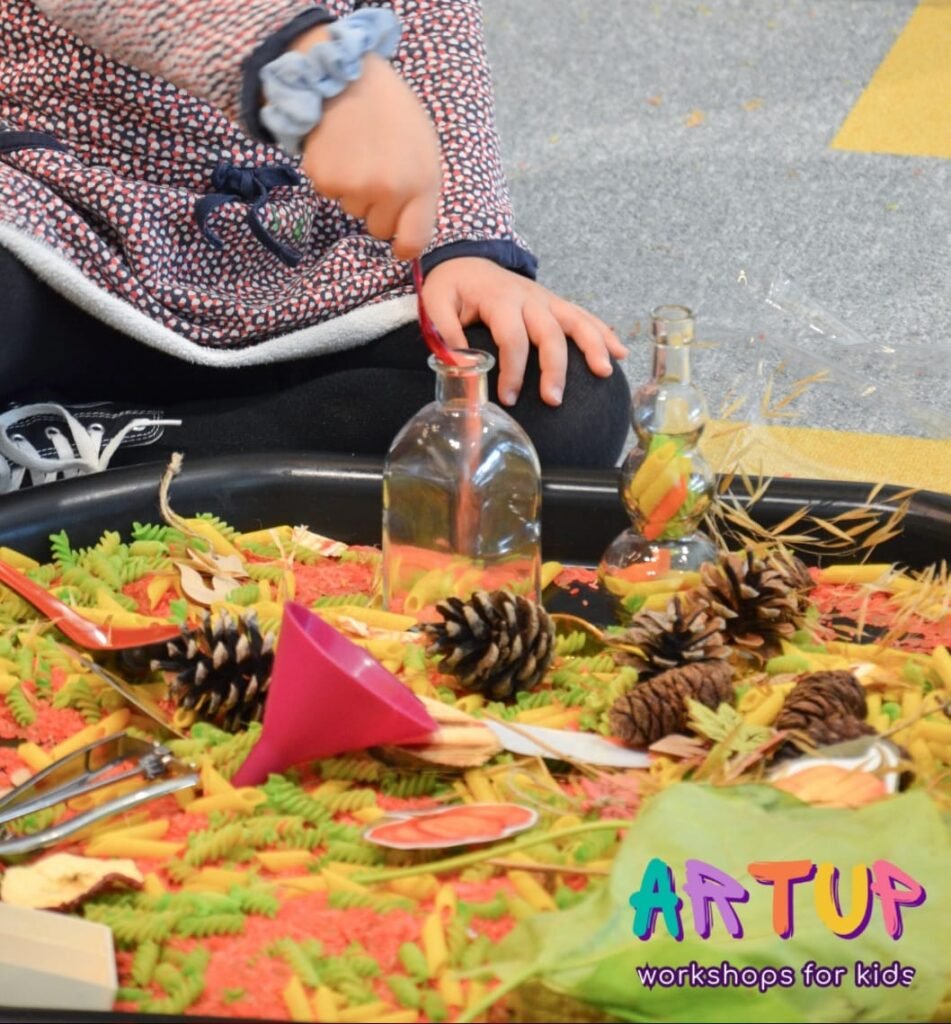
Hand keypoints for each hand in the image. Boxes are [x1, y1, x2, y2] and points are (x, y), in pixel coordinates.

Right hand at [294, 35, 441, 259]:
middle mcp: (390, 190)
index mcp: (422, 182)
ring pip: (353, 210)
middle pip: (380, 229)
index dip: (404, 247)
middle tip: (375, 169)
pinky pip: (330, 194)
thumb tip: (409, 231)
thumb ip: (420, 190)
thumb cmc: (391, 110)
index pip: (415, 241)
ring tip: (357, 150)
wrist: (344, 74)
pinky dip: (332, 176)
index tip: (398, 245)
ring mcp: (355, 186)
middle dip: (378, 209)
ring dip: (354, 189)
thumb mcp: (424, 149)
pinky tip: (338, 148)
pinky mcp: (324, 180)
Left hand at [422, 258, 627, 406]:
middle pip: (550, 333)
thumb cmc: (453, 287)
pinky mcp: (555, 303)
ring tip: (605, 372)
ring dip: (593, 346)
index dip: (513, 369)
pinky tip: (620, 352)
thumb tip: (461, 362)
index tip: (509, 397)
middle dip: (554, 369)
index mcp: (500, 299)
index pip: (512, 337)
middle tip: (553, 400)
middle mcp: (529, 298)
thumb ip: (445, 330)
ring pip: (576, 321)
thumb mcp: (436, 302)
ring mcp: (546, 299)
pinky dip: (604, 333)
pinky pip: (584, 316)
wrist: (467, 260)